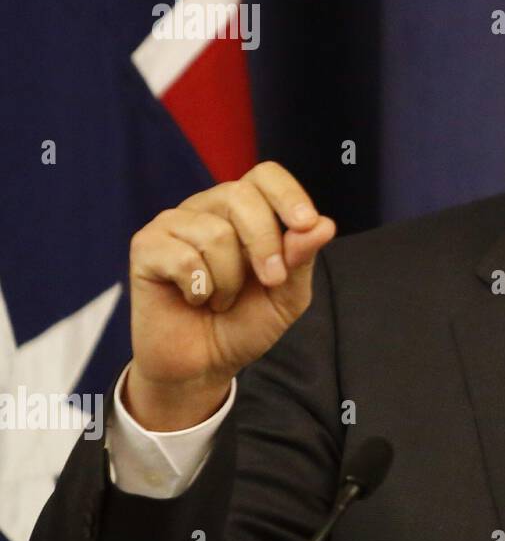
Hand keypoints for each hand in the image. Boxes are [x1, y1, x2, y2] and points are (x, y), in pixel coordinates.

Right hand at [124, 161, 335, 429]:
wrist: (202, 365)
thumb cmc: (244, 323)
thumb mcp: (287, 296)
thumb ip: (302, 260)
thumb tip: (323, 225)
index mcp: (246, 210)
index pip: (266, 175)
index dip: (288, 193)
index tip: (306, 223)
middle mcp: (208, 208)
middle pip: (241, 195)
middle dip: (264, 243)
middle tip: (271, 281)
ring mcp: (174, 224)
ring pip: (215, 232)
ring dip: (229, 279)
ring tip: (221, 299)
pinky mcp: (146, 247)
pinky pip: (182, 256)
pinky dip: (198, 288)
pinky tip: (193, 299)